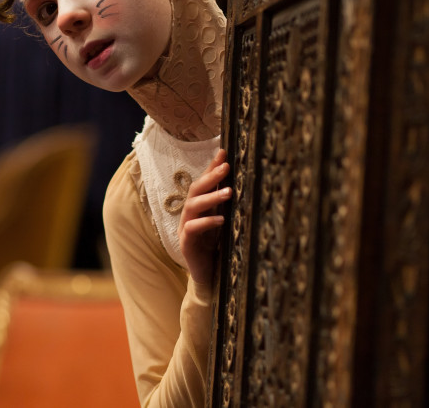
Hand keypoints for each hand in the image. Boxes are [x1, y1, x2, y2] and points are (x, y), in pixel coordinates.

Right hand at [178, 149, 230, 290]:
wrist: (208, 277)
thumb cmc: (217, 248)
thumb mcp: (224, 223)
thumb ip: (227, 206)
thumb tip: (243, 185)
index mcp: (199, 208)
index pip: (204, 182)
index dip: (211, 167)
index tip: (224, 152)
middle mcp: (190, 214)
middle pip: (196, 190)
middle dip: (211, 177)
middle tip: (227, 167)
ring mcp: (185, 228)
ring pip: (192, 206)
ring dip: (210, 197)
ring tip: (229, 192)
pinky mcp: (186, 243)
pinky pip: (192, 228)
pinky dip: (206, 222)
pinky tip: (221, 220)